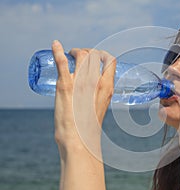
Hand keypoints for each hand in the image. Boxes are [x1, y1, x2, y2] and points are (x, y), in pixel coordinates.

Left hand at [52, 40, 115, 154]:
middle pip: (94, 54)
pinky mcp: (65, 85)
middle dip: (87, 51)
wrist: (78, 139)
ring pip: (81, 54)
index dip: (103, 54)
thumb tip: (91, 88)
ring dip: (75, 50)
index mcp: (107, 87)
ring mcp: (80, 82)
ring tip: (70, 54)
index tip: (96, 56)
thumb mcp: (101, 106)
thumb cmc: (89, 126)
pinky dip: (57, 50)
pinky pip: (61, 62)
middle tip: (79, 55)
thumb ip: (99, 94)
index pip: (110, 60)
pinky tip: (55, 45)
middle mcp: (96, 82)